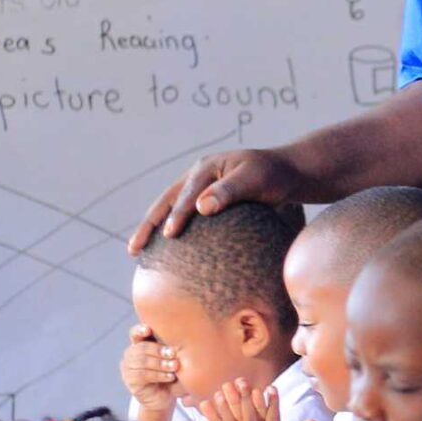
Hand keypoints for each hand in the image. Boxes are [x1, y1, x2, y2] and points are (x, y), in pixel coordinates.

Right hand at [121, 325, 178, 420]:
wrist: (165, 398)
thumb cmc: (173, 375)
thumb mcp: (174, 360)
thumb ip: (174, 350)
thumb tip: (187, 342)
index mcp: (142, 343)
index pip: (136, 333)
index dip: (140, 330)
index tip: (148, 329)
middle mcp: (132, 353)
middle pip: (141, 347)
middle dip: (158, 349)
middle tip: (173, 354)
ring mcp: (128, 367)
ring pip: (142, 360)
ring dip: (160, 363)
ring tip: (175, 366)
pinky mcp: (130, 380)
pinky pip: (143, 374)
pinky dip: (158, 375)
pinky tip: (170, 377)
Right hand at [131, 147, 299, 251]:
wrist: (287, 173)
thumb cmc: (274, 177)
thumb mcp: (256, 179)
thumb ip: (230, 191)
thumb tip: (202, 207)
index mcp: (206, 168)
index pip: (185, 195)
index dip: (176, 215)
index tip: (169, 236)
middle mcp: (197, 176)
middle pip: (166, 201)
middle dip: (149, 225)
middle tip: (134, 249)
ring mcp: (198, 187)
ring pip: (168, 208)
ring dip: (152, 228)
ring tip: (137, 252)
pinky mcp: (205, 200)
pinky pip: (181, 214)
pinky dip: (169, 228)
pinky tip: (164, 251)